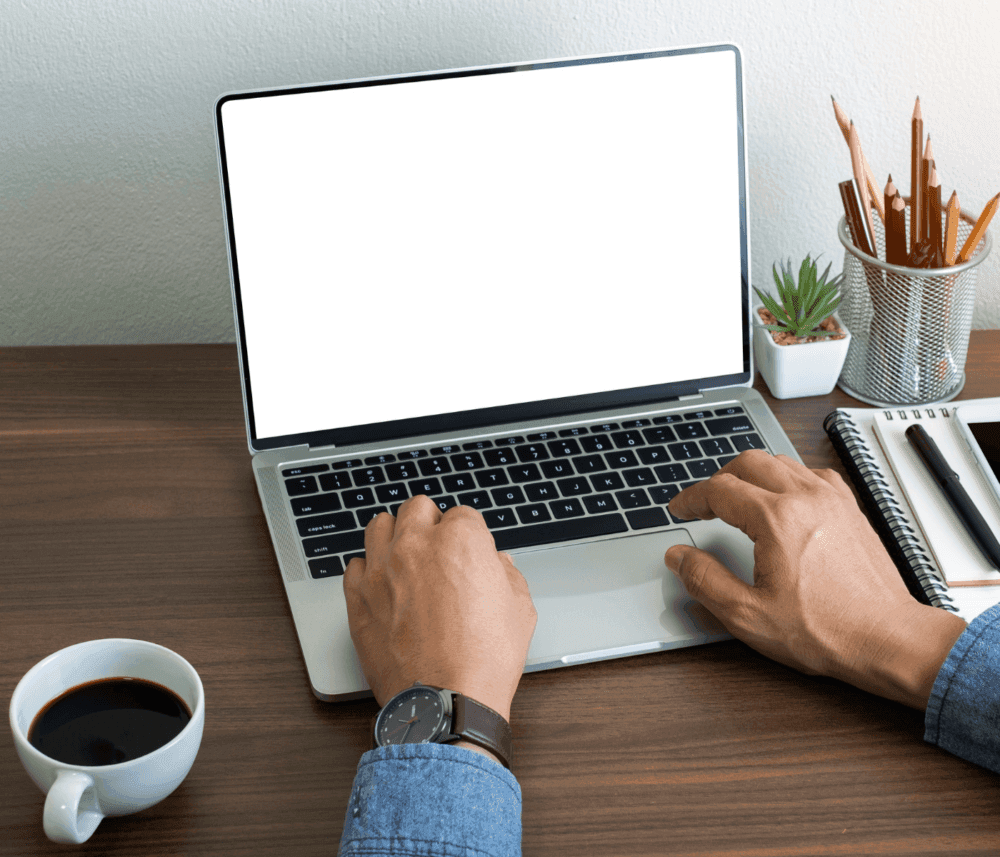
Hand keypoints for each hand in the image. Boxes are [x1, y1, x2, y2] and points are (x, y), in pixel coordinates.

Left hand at [343, 496, 536, 720]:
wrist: (446, 700)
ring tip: (405, 557)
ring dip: (395, 535)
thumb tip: (498, 566)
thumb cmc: (484, 659)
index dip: (469, 536)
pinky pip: (355, 566)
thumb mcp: (520, 609)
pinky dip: (369, 571)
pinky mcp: (358, 597)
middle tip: (438, 549)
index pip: (462, 515)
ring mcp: (382, 569)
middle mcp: (416, 545)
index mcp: (460, 540)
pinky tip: (384, 586)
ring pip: (380, 525)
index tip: (469, 554)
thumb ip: (507, 574)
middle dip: (430, 523)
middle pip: (417, 508)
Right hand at [664, 450, 966, 708]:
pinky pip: (811, 473)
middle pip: (749, 463)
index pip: (719, 489)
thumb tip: (680, 557)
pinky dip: (787, 478)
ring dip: (752, 474)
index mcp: (777, 519)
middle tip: (704, 502)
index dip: (691, 498)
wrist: (887, 639)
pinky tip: (783, 499)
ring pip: (780, 462)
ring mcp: (833, 499)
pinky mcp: (851, 508)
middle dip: (718, 479)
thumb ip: (705, 580)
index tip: (680, 510)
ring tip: (737, 498)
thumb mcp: (748, 615)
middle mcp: (806, 498)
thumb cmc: (827, 631)